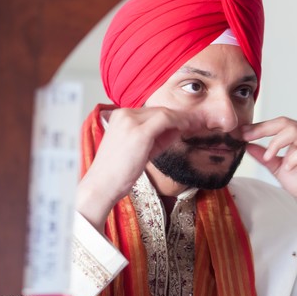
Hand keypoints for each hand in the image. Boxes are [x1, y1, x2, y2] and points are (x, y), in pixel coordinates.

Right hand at [77, 107, 198, 230]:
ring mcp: (130, 121)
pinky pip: (165, 119)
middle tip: (196, 122)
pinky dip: (179, 122)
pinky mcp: (139, 132)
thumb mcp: (139, 149)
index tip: (186, 122)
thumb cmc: (117, 172)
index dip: (171, 116)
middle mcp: (124, 114)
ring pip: (164, 112)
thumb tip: (178, 129)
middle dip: (179, 116)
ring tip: (195, 125)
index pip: (151, 111)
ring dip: (182, 118)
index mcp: (120, 116)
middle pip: (158, 110)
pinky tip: (187, 128)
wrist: (101, 186)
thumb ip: (157, 137)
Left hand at [241, 117, 296, 219]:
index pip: (279, 123)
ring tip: (269, 157)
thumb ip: (264, 156)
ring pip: (295, 131)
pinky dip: (293, 158)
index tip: (242, 132)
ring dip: (277, 144)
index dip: (260, 126)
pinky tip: (288, 168)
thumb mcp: (277, 167)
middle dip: (263, 129)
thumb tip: (247, 145)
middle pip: (286, 122)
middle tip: (248, 138)